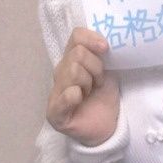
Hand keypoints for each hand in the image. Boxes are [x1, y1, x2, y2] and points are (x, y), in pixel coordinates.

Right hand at [46, 27, 120, 145]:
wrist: (107, 126)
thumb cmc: (104, 96)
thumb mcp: (107, 71)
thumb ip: (101, 55)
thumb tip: (104, 42)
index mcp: (72, 59)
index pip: (76, 36)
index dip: (92, 39)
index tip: (106, 49)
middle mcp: (61, 72)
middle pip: (78, 54)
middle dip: (95, 67)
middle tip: (99, 82)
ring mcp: (56, 92)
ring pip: (74, 71)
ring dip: (89, 83)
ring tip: (90, 93)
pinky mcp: (55, 113)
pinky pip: (65, 96)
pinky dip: (73, 96)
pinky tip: (79, 100)